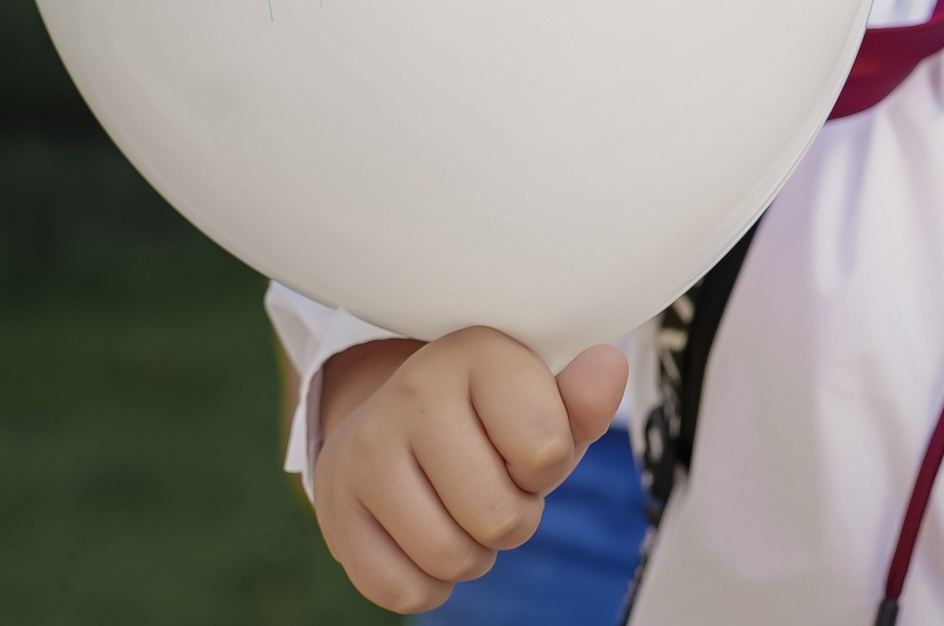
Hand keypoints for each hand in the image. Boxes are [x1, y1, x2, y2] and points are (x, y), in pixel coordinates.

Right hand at [311, 328, 626, 613]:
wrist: (396, 418)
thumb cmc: (491, 416)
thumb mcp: (545, 400)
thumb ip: (583, 398)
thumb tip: (609, 366)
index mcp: (479, 353)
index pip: (545, 451)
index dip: (549, 466)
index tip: (530, 446)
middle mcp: (413, 393)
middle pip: (498, 516)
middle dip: (515, 517)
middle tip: (497, 486)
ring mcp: (364, 451)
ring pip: (449, 557)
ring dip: (474, 553)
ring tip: (464, 511)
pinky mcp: (334, 509)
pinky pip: (400, 589)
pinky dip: (429, 585)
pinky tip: (427, 538)